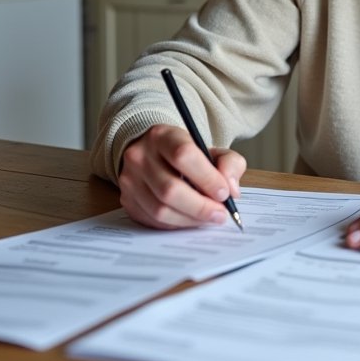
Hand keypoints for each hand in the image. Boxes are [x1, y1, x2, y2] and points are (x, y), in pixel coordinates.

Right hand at [118, 124, 245, 229]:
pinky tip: (191, 220)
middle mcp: (140, 156)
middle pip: (169, 189)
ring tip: (209, 218)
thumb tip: (231, 189)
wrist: (153, 156)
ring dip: (190, 219)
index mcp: (162, 136)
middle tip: (220, 214)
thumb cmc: (186, 154)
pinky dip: (177, 224)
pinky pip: (153, 220)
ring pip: (160, 209)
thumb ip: (229, 164)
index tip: (224, 193)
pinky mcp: (127, 200)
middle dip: (200, 206)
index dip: (207, 178)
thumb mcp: (211, 150)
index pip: (183, 155)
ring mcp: (130, 180)